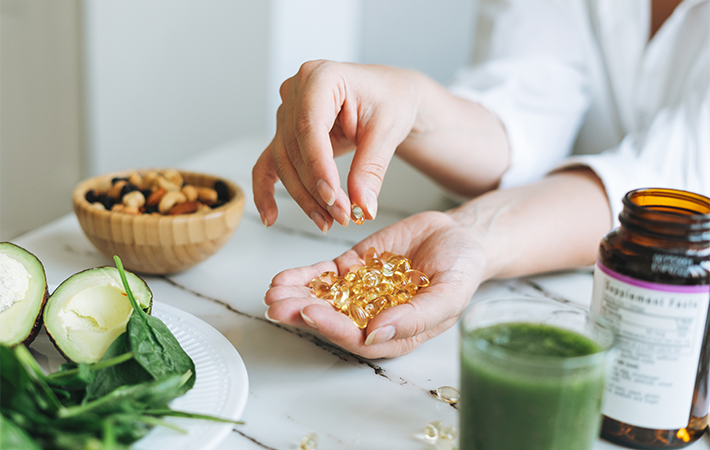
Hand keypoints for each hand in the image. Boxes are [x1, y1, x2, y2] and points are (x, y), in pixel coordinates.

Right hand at [252, 60, 424, 232]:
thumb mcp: (388, 132)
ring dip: (304, 196)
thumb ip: (371, 169)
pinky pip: (269, 163)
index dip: (318, 167)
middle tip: (341, 216)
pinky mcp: (286, 133)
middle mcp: (296, 91)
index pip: (309, 127)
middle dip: (316, 189)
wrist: (390, 97)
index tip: (333, 198)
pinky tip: (271, 216)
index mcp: (321, 77)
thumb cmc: (390, 100)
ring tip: (328, 221)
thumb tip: (362, 206)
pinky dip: (266, 190)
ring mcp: (287, 112)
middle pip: (294, 150)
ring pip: (284, 163)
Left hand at [263, 211, 484, 357]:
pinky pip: (325, 275)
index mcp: (395, 333)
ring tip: (273, 292)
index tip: (310, 313)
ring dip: (296, 296)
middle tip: (277, 306)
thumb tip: (376, 335)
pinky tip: (283, 278)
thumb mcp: (449, 294)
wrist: (460, 236)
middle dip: (302, 313)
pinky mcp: (354, 268)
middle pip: (332, 320)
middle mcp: (373, 316)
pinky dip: (304, 276)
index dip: (333, 328)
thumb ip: (415, 317)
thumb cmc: (462, 270)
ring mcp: (361, 291)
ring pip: (323, 298)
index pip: (358, 338)